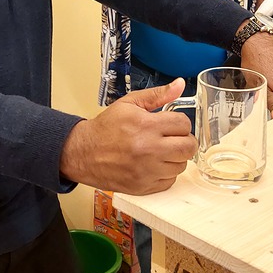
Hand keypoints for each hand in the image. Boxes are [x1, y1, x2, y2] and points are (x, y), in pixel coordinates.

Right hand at [59, 79, 196, 194]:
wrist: (84, 153)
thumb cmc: (106, 128)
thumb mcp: (130, 103)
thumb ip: (158, 95)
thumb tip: (179, 85)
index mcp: (146, 125)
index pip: (184, 124)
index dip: (180, 122)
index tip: (172, 124)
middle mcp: (149, 149)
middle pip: (188, 147)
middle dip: (184, 140)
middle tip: (173, 138)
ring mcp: (147, 171)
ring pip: (181, 165)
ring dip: (175, 157)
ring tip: (160, 150)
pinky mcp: (144, 186)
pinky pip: (170, 181)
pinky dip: (165, 172)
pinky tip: (154, 163)